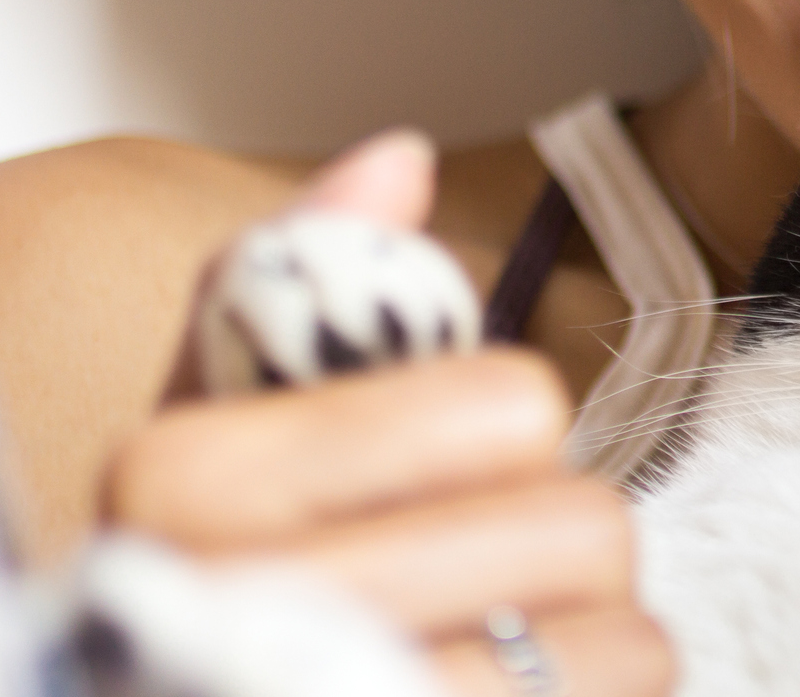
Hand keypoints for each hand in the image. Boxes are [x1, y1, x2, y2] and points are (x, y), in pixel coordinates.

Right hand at [103, 133, 675, 696]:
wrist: (174, 696)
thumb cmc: (210, 581)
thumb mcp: (212, 425)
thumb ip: (294, 284)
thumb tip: (399, 156)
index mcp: (191, 482)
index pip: (511, 406)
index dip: (497, 435)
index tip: (426, 480)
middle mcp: (247, 612)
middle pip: (585, 526)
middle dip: (549, 548)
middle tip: (470, 583)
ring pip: (625, 640)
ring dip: (586, 643)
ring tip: (491, 653)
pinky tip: (513, 696)